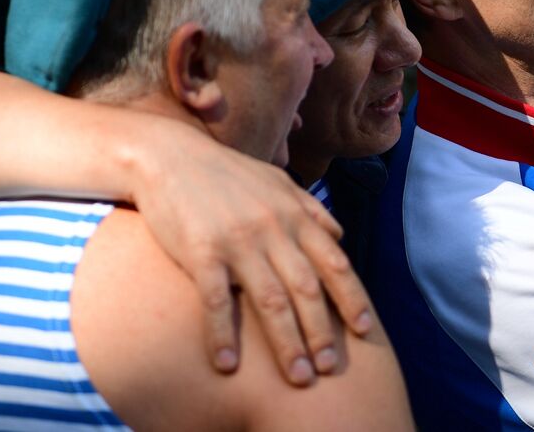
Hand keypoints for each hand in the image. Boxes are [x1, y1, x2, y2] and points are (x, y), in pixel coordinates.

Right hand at [127, 132, 373, 385]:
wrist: (168, 156)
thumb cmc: (226, 175)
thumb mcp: (278, 182)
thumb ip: (311, 209)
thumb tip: (340, 235)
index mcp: (295, 215)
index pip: (334, 262)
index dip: (351, 298)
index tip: (364, 329)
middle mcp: (274, 229)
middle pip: (307, 289)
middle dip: (322, 332)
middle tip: (329, 368)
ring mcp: (238, 240)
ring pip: (271, 300)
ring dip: (287, 343)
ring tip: (297, 377)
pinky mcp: (201, 251)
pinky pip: (217, 300)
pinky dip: (223, 335)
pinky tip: (228, 365)